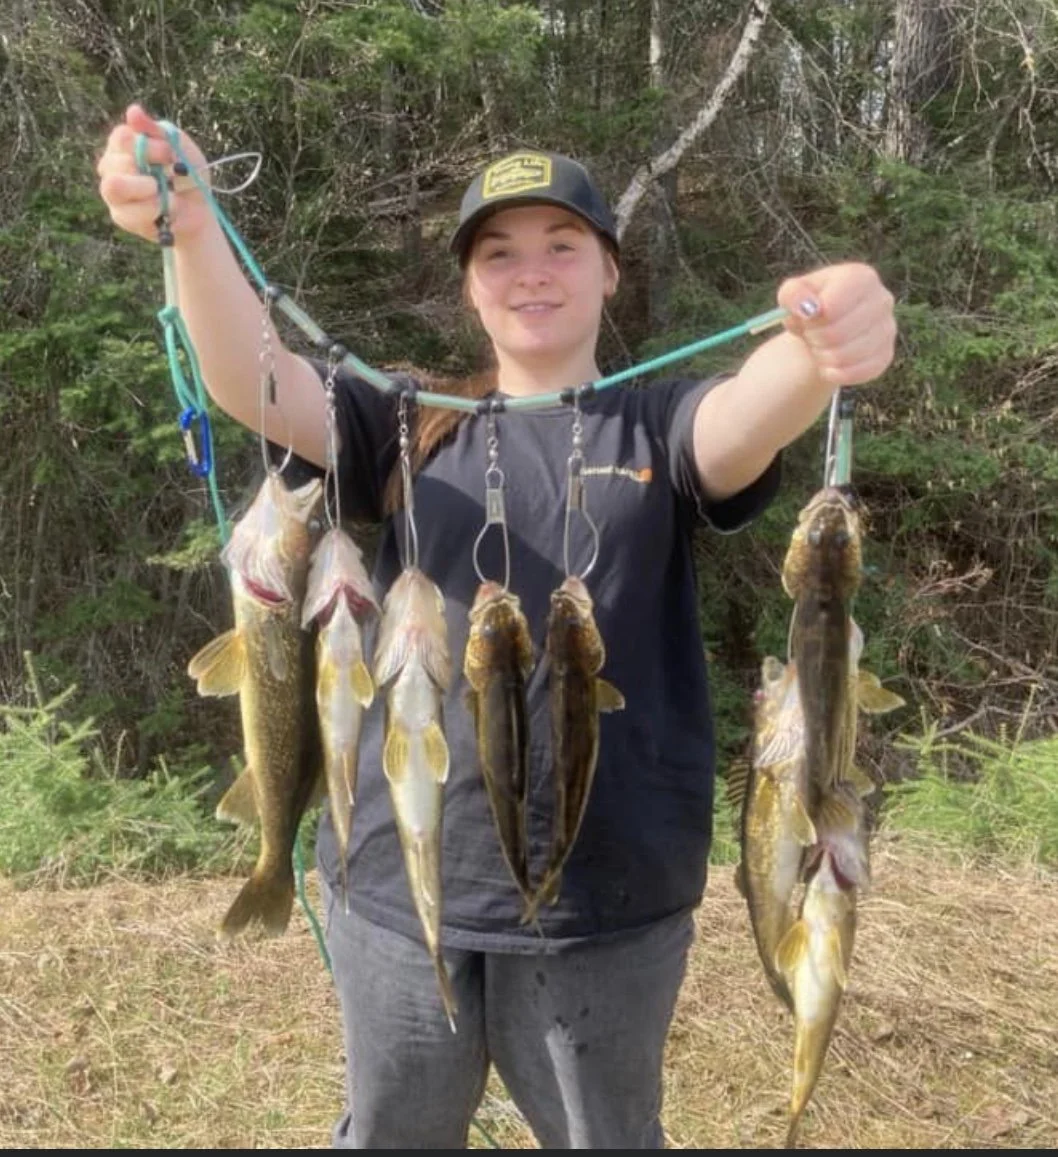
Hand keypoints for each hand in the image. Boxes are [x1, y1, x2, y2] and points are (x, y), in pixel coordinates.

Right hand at [97, 104, 212, 243]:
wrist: (199, 210)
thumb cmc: (188, 175)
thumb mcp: (180, 147)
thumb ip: (157, 130)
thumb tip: (133, 110)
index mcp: (123, 143)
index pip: (121, 138)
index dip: (148, 146)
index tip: (170, 154)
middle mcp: (112, 164)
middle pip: (116, 162)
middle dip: (150, 170)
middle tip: (171, 176)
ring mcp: (113, 191)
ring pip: (114, 186)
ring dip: (145, 189)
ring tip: (161, 191)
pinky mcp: (120, 215)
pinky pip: (128, 212)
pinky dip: (152, 209)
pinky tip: (164, 209)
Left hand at [777, 263, 896, 387]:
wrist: (826, 330)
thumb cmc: (810, 308)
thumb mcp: (793, 294)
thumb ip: (793, 294)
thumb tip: (805, 307)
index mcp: (861, 277)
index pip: (831, 308)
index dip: (811, 320)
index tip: (807, 318)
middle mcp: (882, 300)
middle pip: (836, 335)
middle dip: (815, 339)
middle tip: (811, 335)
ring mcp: (887, 330)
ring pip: (843, 357)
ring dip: (822, 356)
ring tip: (821, 346)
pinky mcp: (885, 356)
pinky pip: (853, 374)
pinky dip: (833, 372)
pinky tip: (830, 362)